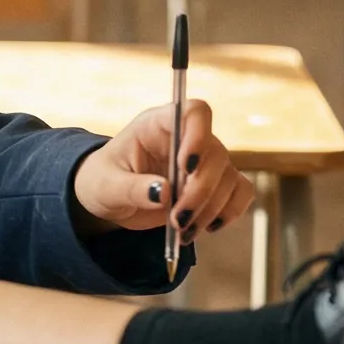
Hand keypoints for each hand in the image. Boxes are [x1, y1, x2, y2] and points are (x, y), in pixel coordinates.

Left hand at [71, 98, 255, 241]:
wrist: (110, 199)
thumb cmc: (102, 182)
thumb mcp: (106, 187)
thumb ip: (132, 188)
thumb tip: (163, 193)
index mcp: (157, 125)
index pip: (193, 112)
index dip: (197, 135)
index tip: (184, 167)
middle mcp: (186, 139)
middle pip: (215, 153)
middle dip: (200, 191)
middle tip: (177, 220)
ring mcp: (204, 161)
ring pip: (229, 177)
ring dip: (211, 209)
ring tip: (182, 231)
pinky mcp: (214, 185)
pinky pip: (240, 192)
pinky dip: (230, 212)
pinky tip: (208, 227)